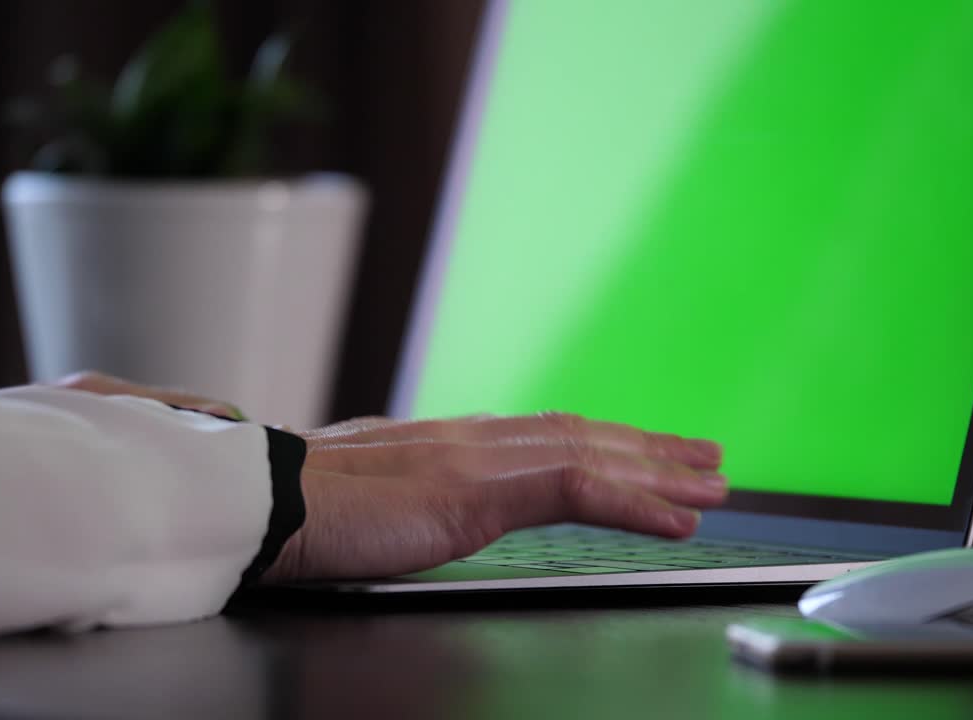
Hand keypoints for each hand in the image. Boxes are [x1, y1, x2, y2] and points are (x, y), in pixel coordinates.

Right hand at [55, 373, 728, 581]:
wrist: (262, 506)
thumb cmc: (304, 515)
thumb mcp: (376, 507)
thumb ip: (415, 505)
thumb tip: (427, 520)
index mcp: (447, 444)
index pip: (544, 437)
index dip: (602, 445)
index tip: (642, 454)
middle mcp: (471, 437)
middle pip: (581, 435)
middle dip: (648, 448)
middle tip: (705, 458)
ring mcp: (476, 457)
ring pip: (591, 454)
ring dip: (658, 469)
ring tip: (711, 481)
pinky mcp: (476, 486)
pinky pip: (576, 489)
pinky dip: (632, 500)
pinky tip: (674, 516)